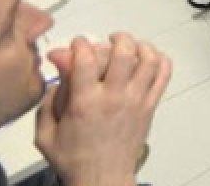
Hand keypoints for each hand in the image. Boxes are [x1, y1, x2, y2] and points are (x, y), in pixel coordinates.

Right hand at [36, 34, 170, 185]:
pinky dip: (161, 61)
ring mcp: (136, 100)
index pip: (86, 59)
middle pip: (123, 53)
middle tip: (109, 40)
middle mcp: (114, 97)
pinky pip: (163, 76)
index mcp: (85, 103)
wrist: (102, 179)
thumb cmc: (75, 160)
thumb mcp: (46, 134)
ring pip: (148, 60)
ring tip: (130, 45)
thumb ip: (48, 103)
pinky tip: (149, 58)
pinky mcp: (150, 106)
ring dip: (140, 46)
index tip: (77, 45)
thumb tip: (56, 77)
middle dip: (116, 38)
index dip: (80, 44)